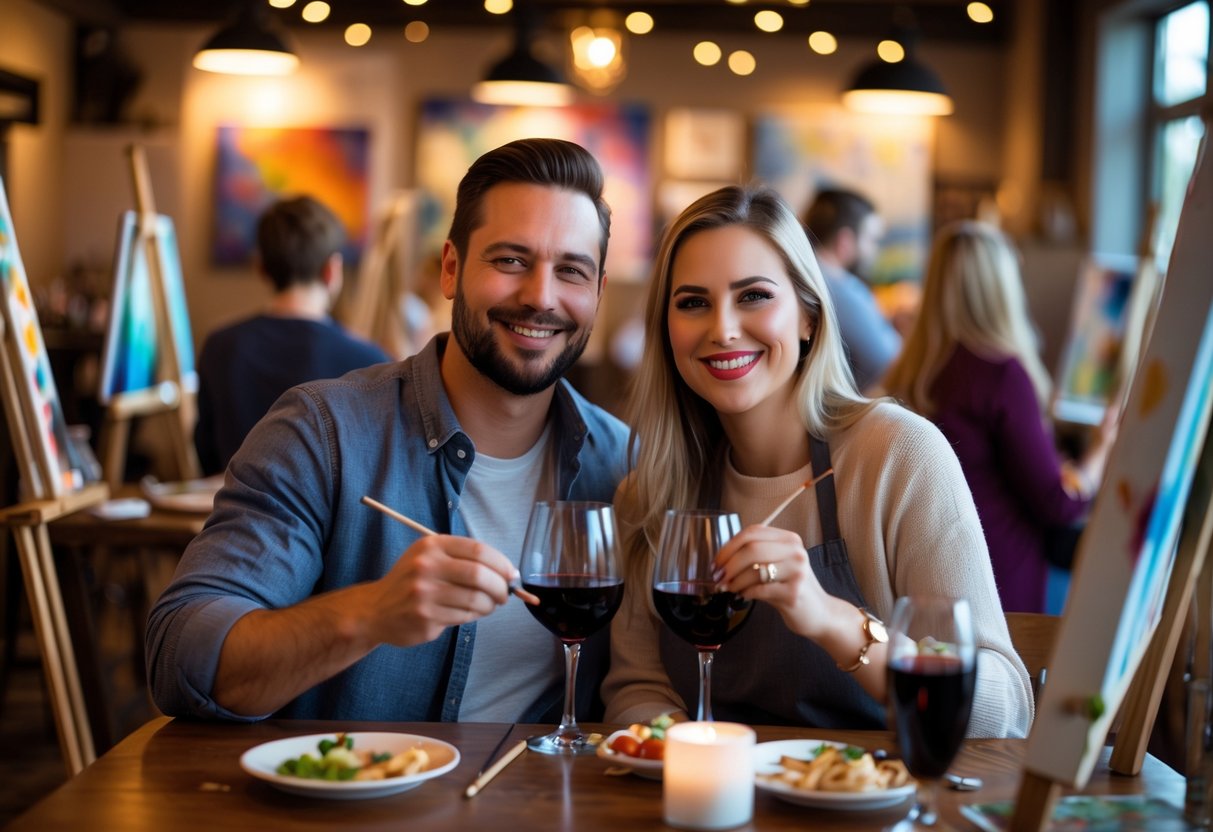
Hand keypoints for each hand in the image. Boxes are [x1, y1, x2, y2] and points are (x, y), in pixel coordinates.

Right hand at [366, 535, 516, 646]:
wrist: (375, 610)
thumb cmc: (411, 582)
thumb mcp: (429, 557)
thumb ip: (463, 559)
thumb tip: (506, 572)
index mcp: (431, 546)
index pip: (478, 550)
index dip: (501, 563)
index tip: (511, 574)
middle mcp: (426, 567)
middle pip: (479, 575)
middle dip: (500, 587)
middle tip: (505, 594)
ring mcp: (424, 594)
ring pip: (475, 599)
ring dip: (490, 605)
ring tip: (489, 605)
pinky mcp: (425, 617)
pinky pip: (464, 617)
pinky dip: (475, 616)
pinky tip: (471, 613)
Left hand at [713, 525, 831, 639]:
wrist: (820, 613)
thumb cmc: (791, 587)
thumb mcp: (778, 564)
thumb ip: (756, 556)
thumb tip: (722, 561)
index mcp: (789, 539)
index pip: (752, 532)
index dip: (729, 546)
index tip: (717, 561)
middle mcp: (796, 551)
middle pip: (751, 549)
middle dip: (728, 564)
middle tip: (718, 576)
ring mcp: (797, 572)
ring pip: (754, 571)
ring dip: (735, 581)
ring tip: (728, 588)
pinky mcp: (794, 593)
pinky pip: (760, 590)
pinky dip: (746, 593)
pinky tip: (743, 595)